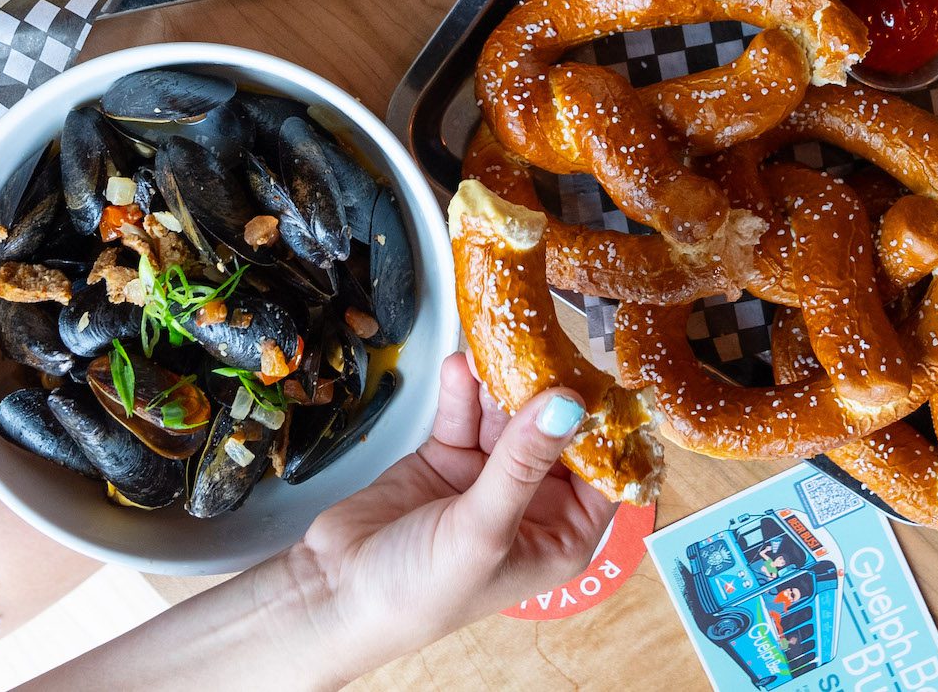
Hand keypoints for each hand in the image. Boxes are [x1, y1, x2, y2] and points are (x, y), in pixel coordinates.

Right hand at [289, 355, 613, 679]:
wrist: (335, 593)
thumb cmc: (420, 592)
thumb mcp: (483, 529)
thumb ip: (523, 462)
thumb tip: (568, 403)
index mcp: (561, 537)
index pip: (601, 473)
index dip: (603, 428)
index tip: (600, 376)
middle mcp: (532, 505)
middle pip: (553, 433)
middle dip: (546, 391)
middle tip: (542, 345)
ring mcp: (488, 478)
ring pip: (507, 416)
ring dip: (500, 383)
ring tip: (495, 346)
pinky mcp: (449, 457)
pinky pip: (466, 413)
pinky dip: (464, 391)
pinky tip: (460, 365)